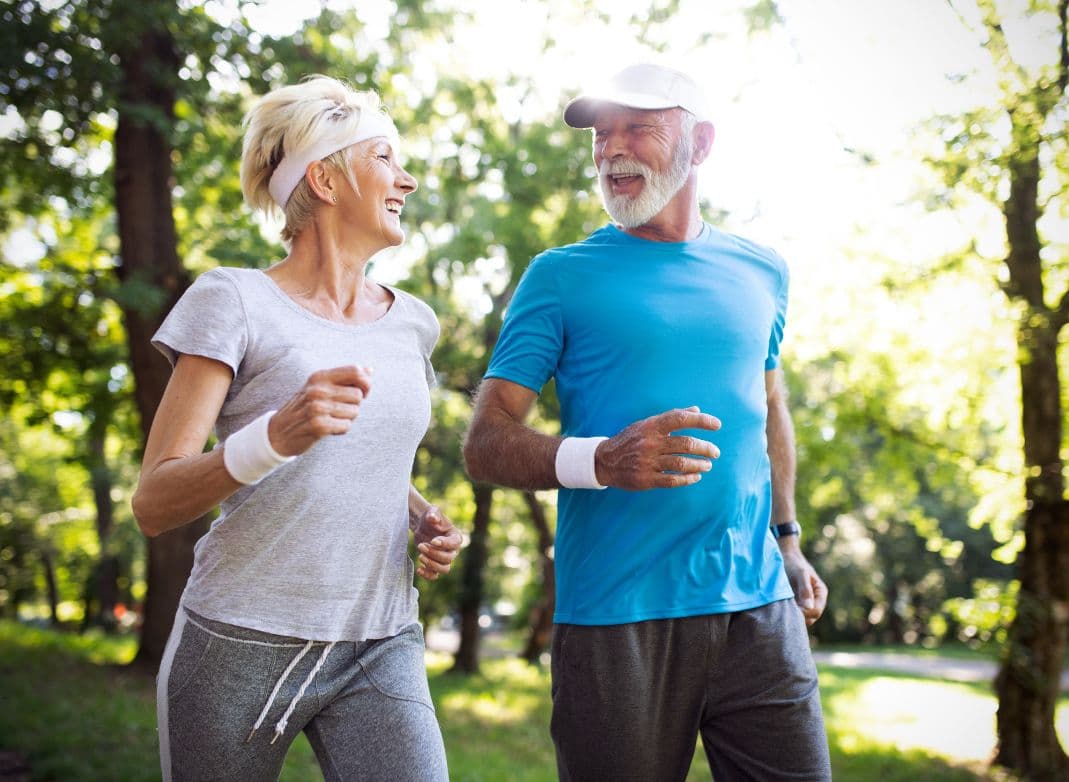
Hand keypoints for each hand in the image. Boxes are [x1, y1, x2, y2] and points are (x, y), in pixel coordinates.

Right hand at [268, 365, 372, 455]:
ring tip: (331, 418)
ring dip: (347, 418)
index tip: (363, 393)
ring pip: (355, 412)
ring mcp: (317, 407)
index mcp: (319, 376)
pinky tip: (328, 428)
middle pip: (358, 395)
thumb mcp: (320, 387)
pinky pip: (346, 426)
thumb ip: (345, 378)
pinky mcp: (318, 425)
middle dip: (354, 405)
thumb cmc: (304, 408)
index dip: (366, 383)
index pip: (355, 371)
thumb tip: (370, 370)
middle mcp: (318, 389)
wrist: (278, 432)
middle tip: (339, 410)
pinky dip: (341, 429)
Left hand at [413, 505, 461, 579]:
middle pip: (449, 558)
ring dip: (432, 564)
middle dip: (434, 554)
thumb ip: (433, 514)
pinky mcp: (435, 565)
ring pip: (444, 569)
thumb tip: (433, 518)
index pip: (455, 543)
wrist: (423, 525)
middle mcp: (453, 550)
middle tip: (421, 545)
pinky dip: (428, 575)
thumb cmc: (430, 517)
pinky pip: (435, 576)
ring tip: (420, 556)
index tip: (433, 540)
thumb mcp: (432, 512)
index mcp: (455, 537)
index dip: (445, 544)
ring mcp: (444, 559)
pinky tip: (419, 569)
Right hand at [595, 406, 720, 489]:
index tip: (717, 425)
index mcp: (651, 426)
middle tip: (715, 452)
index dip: (701, 421)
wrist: (604, 461)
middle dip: (705, 448)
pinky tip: (696, 477)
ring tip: (708, 465)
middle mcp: (650, 443)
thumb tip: (696, 409)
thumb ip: (672, 417)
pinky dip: (688, 479)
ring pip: (681, 463)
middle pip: (685, 444)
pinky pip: (672, 480)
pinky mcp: (646, 479)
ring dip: (699, 464)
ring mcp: (647, 462)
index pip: (680, 419)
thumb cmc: (631, 440)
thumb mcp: (647, 424)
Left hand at [780, 545, 826, 625]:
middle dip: (799, 618)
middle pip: (810, 618)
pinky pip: (793, 614)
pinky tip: (777, 610)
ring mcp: (805, 603)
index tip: (792, 610)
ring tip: (780, 611)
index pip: (816, 611)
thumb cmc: (794, 563)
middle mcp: (815, 600)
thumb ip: (805, 590)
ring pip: (801, 618)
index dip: (805, 614)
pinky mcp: (795, 603)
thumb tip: (808, 608)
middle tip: (783, 612)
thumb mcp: (800, 573)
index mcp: (820, 593)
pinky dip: (787, 614)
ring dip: (792, 617)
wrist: (784, 556)